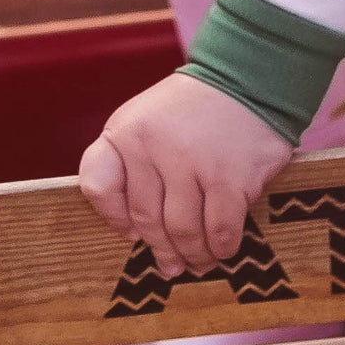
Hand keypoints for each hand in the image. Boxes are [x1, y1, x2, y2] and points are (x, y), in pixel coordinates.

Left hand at [79, 71, 295, 278]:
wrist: (244, 79)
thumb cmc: (189, 111)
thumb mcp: (141, 120)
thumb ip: (126, 164)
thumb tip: (129, 229)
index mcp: (124, 132)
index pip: (99, 187)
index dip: (113, 218)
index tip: (130, 234)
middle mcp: (152, 147)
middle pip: (147, 219)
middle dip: (161, 250)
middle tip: (172, 266)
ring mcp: (191, 162)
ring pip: (184, 231)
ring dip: (193, 255)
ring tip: (199, 263)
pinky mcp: (230, 176)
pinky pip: (220, 229)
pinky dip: (221, 247)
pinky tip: (223, 249)